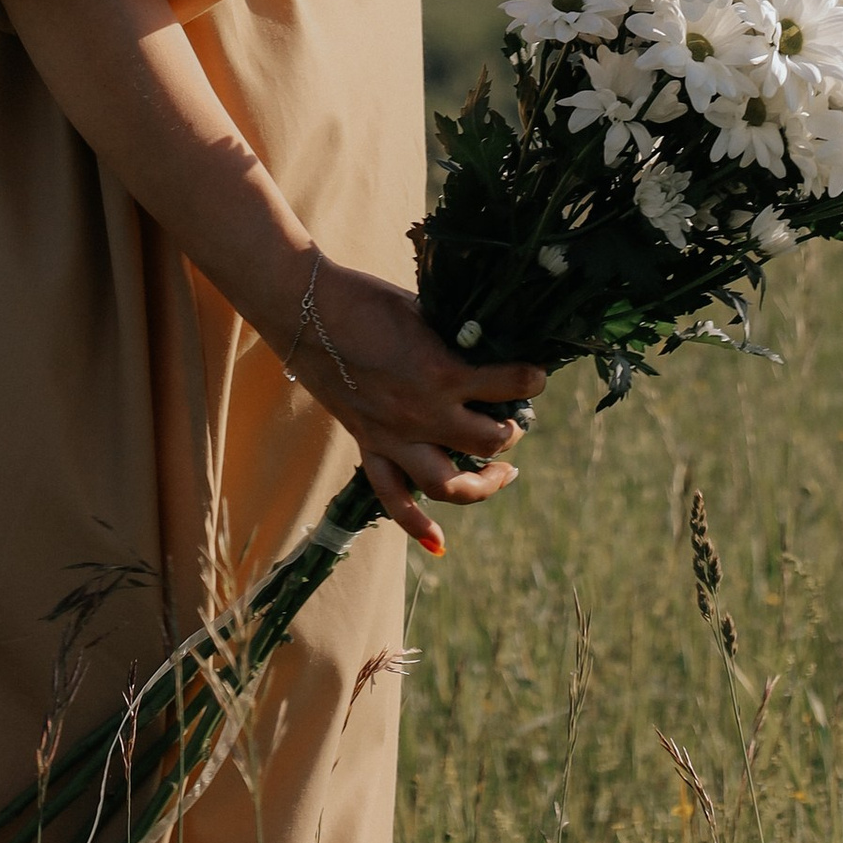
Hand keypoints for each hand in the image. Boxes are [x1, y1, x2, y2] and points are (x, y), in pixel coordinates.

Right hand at [286, 258, 544, 554]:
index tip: (536, 378)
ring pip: (448, 483)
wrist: (307, 310)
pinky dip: (417, 525)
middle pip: (487, 441)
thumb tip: (487, 345)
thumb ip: (454, 337)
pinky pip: (392, 498)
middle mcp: (423, 413)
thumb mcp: (424, 309)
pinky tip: (439, 543)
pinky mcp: (368, 444)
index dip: (530, 380)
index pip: (508, 385)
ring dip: (482, 484)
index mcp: (442, 372)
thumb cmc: (367, 299)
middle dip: (510, 434)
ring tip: (500, 474)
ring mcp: (394, 436)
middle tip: (514, 424)